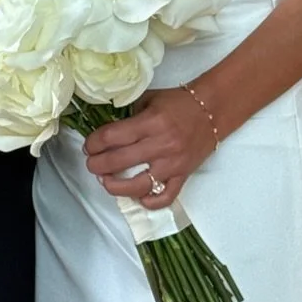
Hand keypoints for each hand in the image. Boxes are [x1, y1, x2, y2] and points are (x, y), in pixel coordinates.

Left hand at [82, 87, 218, 211]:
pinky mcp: (183, 176)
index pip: (113, 136)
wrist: (212, 110)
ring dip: (116, 187)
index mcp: (151, 122)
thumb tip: (108, 132)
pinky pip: (165, 197)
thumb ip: (130, 115)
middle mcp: (161, 145)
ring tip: (106, 182)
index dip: (95, 143)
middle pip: (120, 161)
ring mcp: (172, 164)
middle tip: (91, 164)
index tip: (89, 146)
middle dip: (98, 165)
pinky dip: (149, 201)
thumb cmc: (178, 103)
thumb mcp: (149, 99)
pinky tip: (138, 197)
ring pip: (139, 185)